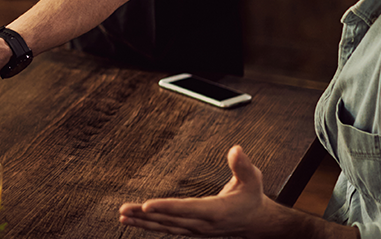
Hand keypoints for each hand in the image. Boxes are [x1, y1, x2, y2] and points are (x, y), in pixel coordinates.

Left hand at [117, 145, 269, 235]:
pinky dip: (151, 225)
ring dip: (143, 222)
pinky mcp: (192, 230)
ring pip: (166, 226)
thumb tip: (236, 150)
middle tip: (124, 210)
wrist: (257, 222)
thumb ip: (243, 165)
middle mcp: (203, 224)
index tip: (147, 205)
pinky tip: (135, 221)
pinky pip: (168, 228)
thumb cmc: (252, 197)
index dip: (166, 207)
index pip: (187, 209)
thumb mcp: (253, 179)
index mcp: (216, 211)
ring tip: (123, 216)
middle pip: (170, 220)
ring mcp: (196, 229)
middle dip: (146, 215)